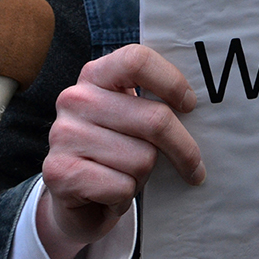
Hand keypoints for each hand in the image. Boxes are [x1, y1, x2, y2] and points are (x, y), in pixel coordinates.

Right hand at [38, 44, 204, 258]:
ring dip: (145, 176)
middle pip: (154, 119)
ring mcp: (64, 135)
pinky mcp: (59, 173)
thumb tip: (199, 107)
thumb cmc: (116, 150)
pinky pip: (121, 186)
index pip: (137, 60)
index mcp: (95, 75)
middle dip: (182, 149)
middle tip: (194, 166)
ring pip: (141, 158)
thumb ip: (152, 102)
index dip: (171, 82)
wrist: (74, 198)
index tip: (190, 105)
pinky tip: (112, 194)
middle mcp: (75, 99)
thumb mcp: (130, 117)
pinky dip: (125, 196)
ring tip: (131, 176)